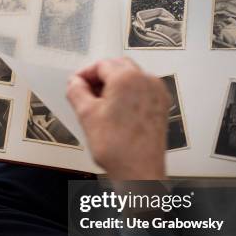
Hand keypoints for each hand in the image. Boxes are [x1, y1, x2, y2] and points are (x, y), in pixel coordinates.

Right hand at [66, 57, 169, 179]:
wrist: (139, 171)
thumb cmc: (118, 148)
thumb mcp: (86, 115)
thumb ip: (77, 92)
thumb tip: (74, 83)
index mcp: (127, 78)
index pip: (101, 64)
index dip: (85, 73)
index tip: (76, 83)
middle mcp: (146, 81)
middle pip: (118, 67)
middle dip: (100, 77)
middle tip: (85, 92)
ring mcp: (156, 93)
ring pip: (131, 78)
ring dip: (114, 85)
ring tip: (99, 104)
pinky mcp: (161, 106)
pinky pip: (142, 91)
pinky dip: (128, 94)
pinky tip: (116, 111)